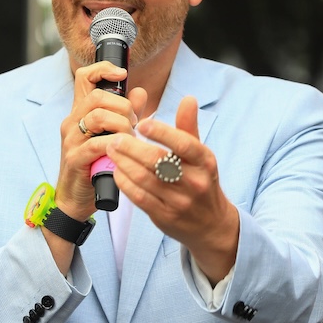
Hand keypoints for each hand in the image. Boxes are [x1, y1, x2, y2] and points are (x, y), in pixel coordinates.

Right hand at [55, 61, 147, 219]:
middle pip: (97, 96)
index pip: (84, 77)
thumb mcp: (113, 137)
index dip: (103, 69)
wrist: (75, 200)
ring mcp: (71, 140)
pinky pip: (96, 143)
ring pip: (97, 116)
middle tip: (135, 124)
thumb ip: (127, 114)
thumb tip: (140, 92)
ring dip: (122, 125)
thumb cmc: (95, 168)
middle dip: (124, 107)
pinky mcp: (75, 158)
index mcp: (81, 113)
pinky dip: (115, 145)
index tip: (122, 74)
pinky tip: (122, 152)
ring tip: (130, 139)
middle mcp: (73, 122)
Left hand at [107, 96, 239, 280]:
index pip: (183, 143)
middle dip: (132, 147)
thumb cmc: (201, 181)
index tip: (142, 122)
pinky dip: (125, 183)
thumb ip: (189, 128)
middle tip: (115, 137)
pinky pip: (139, 198)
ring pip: (145, 179)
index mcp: (205, 162)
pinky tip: (117, 171)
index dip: (162, 132)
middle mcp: (194, 182)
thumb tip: (188, 98)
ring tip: (111, 150)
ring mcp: (179, 201)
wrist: (211, 224)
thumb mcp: (201, 155)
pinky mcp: (165, 217)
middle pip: (158, 161)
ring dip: (124, 163)